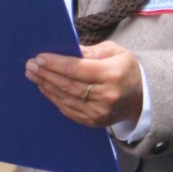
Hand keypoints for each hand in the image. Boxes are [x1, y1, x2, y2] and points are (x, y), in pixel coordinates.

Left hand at [25, 40, 143, 127]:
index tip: (40, 57)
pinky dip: (54, 98)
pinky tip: (45, 87)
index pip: (76, 69)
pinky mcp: (93, 121)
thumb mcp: (115, 52)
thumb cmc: (126, 69)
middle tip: (30, 65)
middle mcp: (106, 96)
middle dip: (46, 74)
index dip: (55, 63)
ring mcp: (99, 112)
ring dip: (46, 86)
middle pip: (68, 84)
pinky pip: (68, 110)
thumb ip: (91, 51)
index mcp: (112, 74)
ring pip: (65, 98)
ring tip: (33, 75)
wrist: (142, 97)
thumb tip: (67, 50)